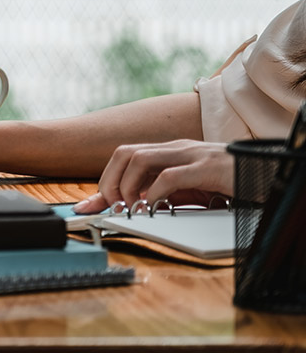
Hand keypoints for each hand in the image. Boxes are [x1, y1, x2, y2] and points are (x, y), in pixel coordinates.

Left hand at [73, 139, 232, 213]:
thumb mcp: (190, 190)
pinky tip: (153, 208)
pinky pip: (170, 176)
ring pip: (140, 159)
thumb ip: (162, 195)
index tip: (90, 206)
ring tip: (130, 208)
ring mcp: (191, 155)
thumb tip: (130, 208)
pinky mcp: (208, 168)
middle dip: (110, 180)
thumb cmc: (230, 182)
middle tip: (112, 206)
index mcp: (170, 152)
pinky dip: (154, 194)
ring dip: (128, 186)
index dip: (104, 180)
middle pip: (124, 153)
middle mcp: (176, 148)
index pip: (125, 156)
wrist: (267, 173)